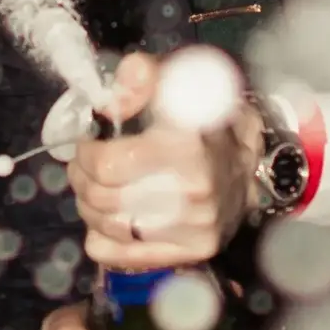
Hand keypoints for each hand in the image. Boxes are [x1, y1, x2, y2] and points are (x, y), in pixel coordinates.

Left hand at [71, 45, 260, 272]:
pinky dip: (101, 236)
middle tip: (84, 164)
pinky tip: (112, 217)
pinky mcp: (192, 252)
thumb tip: (112, 99)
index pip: (108, 163)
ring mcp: (196, 227)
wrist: (248, 165)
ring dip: (88, 204)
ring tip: (96, 187)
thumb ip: (142, 76)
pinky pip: (115, 254)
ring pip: (105, 226)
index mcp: (188, 143)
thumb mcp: (177, 80)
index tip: (91, 141)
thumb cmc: (202, 118)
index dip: (88, 151)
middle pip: (102, 196)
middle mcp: (196, 190)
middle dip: (81, 176)